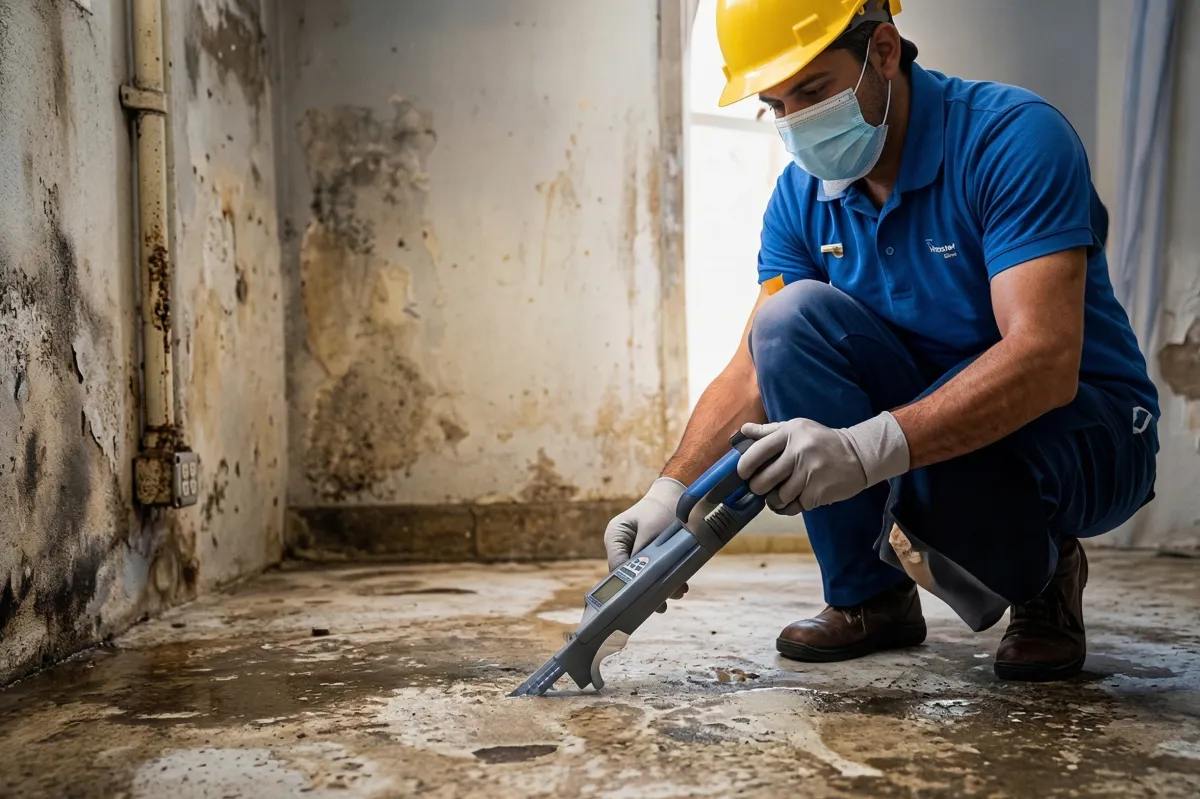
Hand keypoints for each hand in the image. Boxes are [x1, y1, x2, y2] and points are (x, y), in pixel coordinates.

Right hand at [603, 477, 688, 611]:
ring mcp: (635, 555)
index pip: (617, 568)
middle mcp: (622, 549)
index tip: (644, 598)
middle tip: (662, 605)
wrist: (676, 497)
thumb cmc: (660, 509)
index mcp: (615, 538)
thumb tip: (644, 578)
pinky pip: (656, 574)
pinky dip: (668, 581)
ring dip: (661, 588)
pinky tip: (681, 587)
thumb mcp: (652, 529)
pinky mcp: (650, 559)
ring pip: (645, 578)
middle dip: (648, 590)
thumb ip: (645, 553)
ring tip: (678, 592)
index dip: (629, 585)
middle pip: (630, 577)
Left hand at [737, 412, 909, 514]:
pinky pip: (793, 506)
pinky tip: (793, 500)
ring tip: (779, 495)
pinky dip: (789, 507)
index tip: (743, 474)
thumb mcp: (798, 428)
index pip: (758, 451)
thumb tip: (743, 431)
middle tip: (760, 487)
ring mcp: (809, 473)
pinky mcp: (818, 491)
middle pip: (764, 479)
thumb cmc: (822, 441)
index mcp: (790, 433)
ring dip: (774, 500)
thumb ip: (769, 431)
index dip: (745, 466)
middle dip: (757, 487)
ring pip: (777, 497)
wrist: (859, 455)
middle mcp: (799, 451)